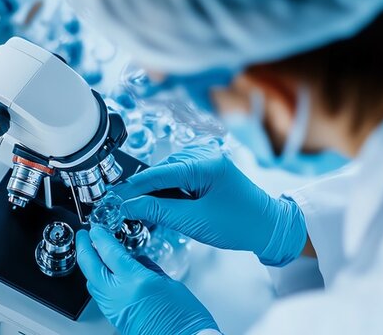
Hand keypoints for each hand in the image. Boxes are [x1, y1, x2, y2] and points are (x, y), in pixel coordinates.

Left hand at [76, 228, 217, 334]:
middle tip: (84, 236)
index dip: (99, 237)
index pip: (109, 252)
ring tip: (93, 253)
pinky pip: (98, 295)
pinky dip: (97, 281)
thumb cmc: (185, 319)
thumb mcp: (170, 284)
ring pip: (90, 281)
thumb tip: (137, 260)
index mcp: (136, 281)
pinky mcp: (115, 318)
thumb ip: (149, 268)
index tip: (96, 229)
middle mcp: (120, 295)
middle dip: (83, 247)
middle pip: (90, 266)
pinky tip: (104, 275)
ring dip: (89, 265)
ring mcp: (114, 308)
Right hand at [114, 145, 306, 265]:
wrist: (269, 226)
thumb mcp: (193, 221)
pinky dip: (168, 193)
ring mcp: (206, 160)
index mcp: (203, 164)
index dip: (132, 188)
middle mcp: (203, 155)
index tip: (113, 199)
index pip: (157, 174)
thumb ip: (158, 212)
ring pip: (167, 176)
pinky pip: (178, 178)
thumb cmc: (240, 224)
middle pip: (160, 173)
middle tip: (123, 210)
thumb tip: (129, 207)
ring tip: (146, 213)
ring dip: (156, 194)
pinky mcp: (206, 169)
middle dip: (143, 192)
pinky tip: (164, 207)